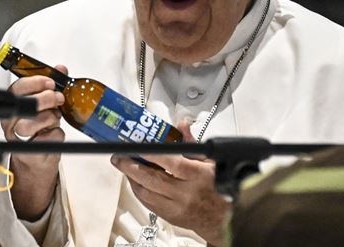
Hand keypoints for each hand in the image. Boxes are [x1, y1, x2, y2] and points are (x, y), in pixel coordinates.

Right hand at [1, 65, 66, 220]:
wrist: (37, 158)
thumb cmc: (38, 128)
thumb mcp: (44, 104)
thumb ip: (50, 85)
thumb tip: (61, 68)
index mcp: (11, 106)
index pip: (16, 89)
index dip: (34, 83)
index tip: (49, 82)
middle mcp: (10, 122)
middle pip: (25, 105)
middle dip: (46, 99)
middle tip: (58, 99)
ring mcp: (17, 138)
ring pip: (32, 123)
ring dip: (50, 118)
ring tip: (55, 118)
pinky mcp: (30, 153)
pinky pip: (47, 138)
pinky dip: (56, 134)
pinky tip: (54, 133)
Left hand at [110, 121, 229, 245]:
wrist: (224, 218)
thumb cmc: (217, 187)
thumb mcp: (210, 161)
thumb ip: (191, 143)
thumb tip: (181, 125)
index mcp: (198, 176)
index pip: (172, 163)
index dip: (152, 154)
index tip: (137, 146)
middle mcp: (186, 193)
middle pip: (153, 179)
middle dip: (131, 166)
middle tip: (119, 157)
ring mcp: (177, 207)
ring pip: (146, 193)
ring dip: (131, 178)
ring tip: (123, 166)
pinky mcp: (170, 217)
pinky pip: (148, 204)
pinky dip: (139, 191)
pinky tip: (134, 182)